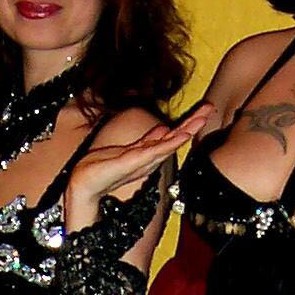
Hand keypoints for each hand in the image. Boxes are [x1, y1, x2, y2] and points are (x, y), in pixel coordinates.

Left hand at [63, 101, 216, 228]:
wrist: (85, 185)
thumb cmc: (101, 169)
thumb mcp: (126, 149)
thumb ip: (147, 140)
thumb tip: (163, 129)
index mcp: (147, 152)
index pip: (171, 135)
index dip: (188, 124)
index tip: (203, 111)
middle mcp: (148, 157)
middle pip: (175, 138)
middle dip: (193, 124)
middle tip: (210, 109)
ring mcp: (142, 160)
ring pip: (169, 143)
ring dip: (186, 131)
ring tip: (202, 119)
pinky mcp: (133, 162)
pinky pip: (155, 150)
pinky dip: (169, 143)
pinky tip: (181, 136)